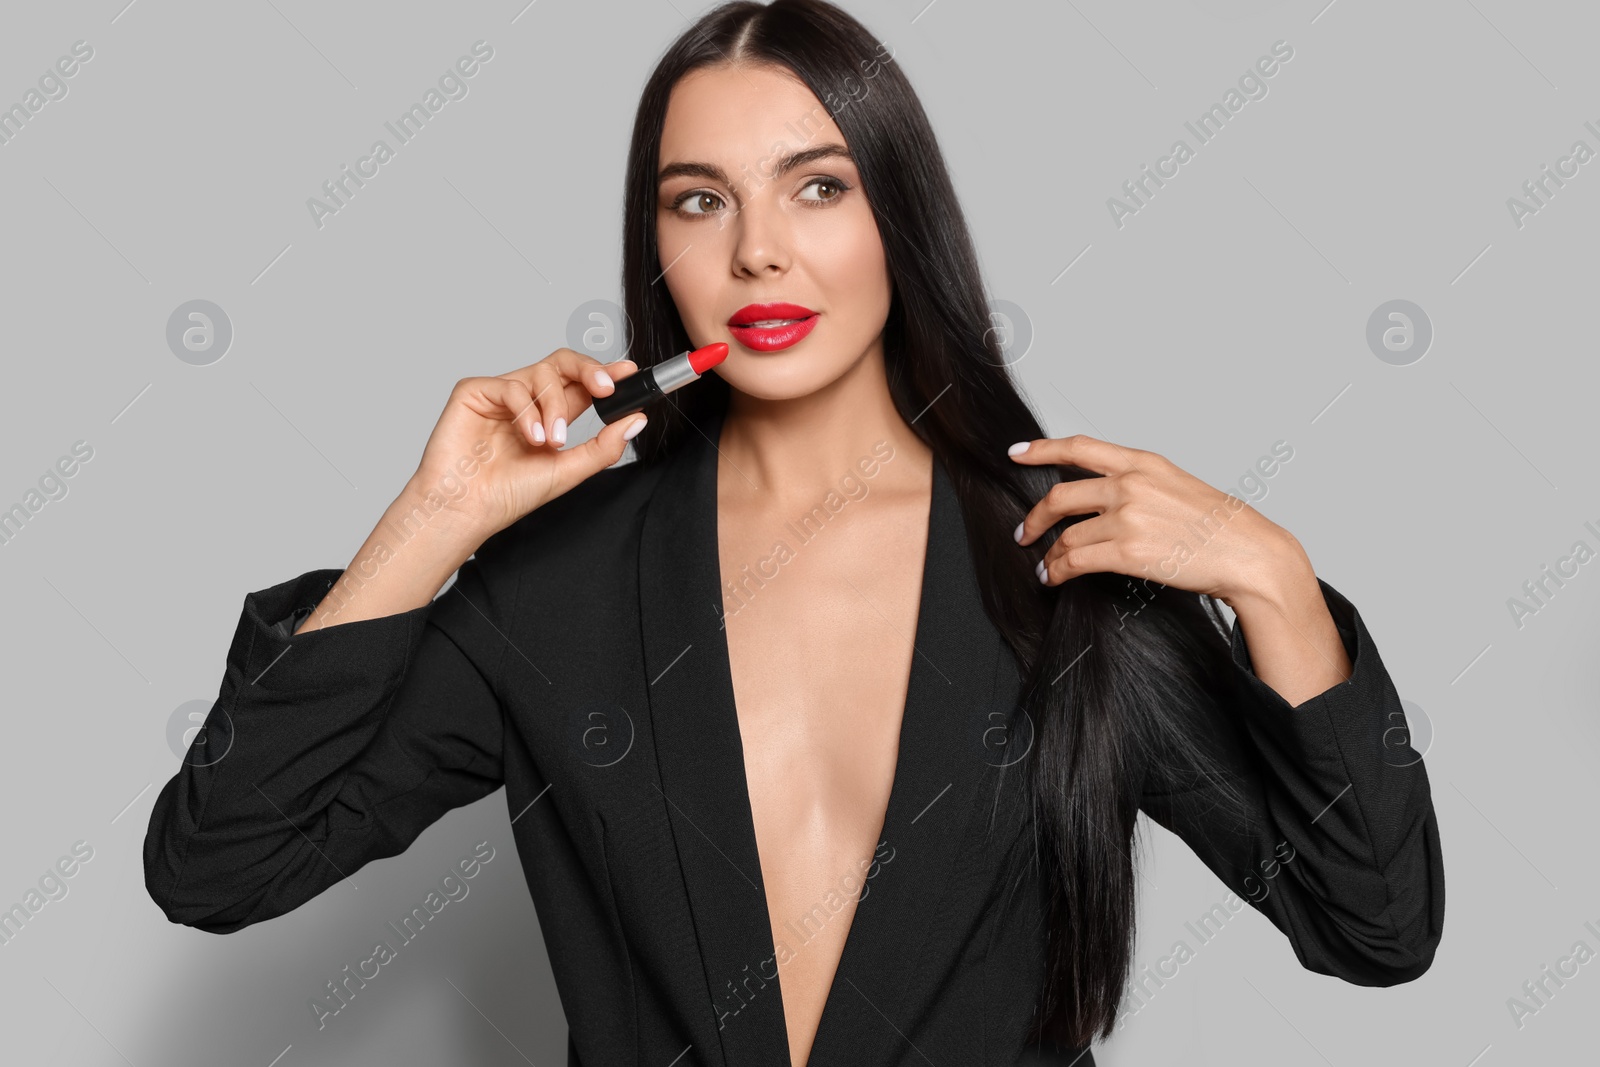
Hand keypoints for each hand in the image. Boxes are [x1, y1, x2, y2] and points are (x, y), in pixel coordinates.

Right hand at [411, 349, 646, 540]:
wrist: (468, 509)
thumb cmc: (509, 494)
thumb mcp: (568, 470)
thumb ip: (603, 446)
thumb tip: (636, 420)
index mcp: (551, 415)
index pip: (582, 384)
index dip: (606, 374)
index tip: (630, 373)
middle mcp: (528, 400)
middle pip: (564, 363)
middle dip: (590, 370)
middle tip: (606, 389)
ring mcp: (502, 393)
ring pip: (542, 373)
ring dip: (555, 407)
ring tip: (552, 442)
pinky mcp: (475, 392)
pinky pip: (511, 385)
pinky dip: (527, 411)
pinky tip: (530, 438)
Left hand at [1008, 434, 1305, 605]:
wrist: (1250, 553)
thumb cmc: (1220, 526)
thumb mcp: (1178, 485)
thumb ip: (1139, 484)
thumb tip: (1105, 497)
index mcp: (1144, 463)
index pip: (1080, 447)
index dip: (1042, 449)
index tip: (1016, 452)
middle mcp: (1131, 485)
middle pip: (1060, 496)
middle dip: (1034, 517)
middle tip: (1023, 532)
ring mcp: (1128, 517)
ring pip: (1066, 535)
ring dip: (1049, 554)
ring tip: (1045, 566)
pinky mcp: (1128, 551)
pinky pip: (1075, 560)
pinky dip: (1057, 571)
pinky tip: (1054, 577)